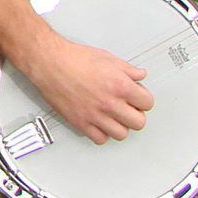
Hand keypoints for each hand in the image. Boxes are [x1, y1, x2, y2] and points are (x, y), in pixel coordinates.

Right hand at [24, 26, 153, 144]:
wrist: (50, 63)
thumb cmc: (74, 58)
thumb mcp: (107, 58)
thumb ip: (127, 69)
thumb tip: (139, 75)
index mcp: (120, 85)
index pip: (147, 103)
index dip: (144, 100)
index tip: (139, 98)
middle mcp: (110, 103)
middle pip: (139, 123)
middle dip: (136, 115)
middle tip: (129, 108)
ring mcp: (95, 115)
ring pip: (121, 134)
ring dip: (120, 126)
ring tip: (115, 117)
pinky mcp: (81, 123)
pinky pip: (100, 139)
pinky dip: (102, 134)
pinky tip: (100, 123)